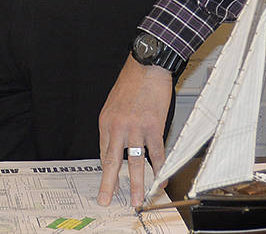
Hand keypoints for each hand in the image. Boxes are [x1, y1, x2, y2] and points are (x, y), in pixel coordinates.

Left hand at [96, 56, 173, 206]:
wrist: (147, 65)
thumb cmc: (132, 81)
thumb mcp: (114, 103)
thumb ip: (115, 125)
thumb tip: (119, 144)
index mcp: (106, 122)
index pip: (104, 152)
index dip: (107, 170)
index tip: (107, 183)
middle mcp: (118, 127)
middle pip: (113, 162)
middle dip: (109, 184)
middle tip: (106, 199)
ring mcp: (136, 128)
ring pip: (136, 163)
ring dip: (138, 184)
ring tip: (138, 199)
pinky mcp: (154, 127)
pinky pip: (157, 153)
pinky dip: (160, 168)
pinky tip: (161, 179)